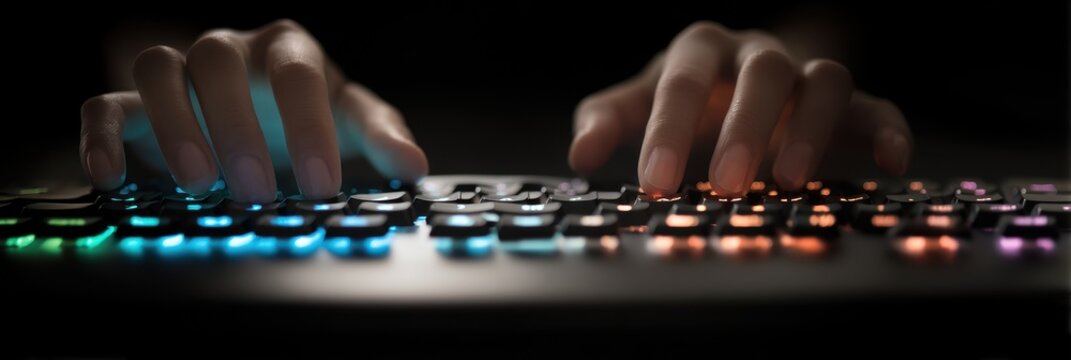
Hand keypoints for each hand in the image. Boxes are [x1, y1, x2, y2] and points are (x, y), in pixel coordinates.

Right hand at [80, 19, 427, 201]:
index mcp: (288, 51)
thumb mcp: (350, 123)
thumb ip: (381, 138)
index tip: (320, 184)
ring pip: (158, 68)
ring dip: (173, 124)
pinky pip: (104, 105)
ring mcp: (180, 71)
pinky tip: (114, 179)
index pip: (297, 72)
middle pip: (218, 60)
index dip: (308, 126)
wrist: (258, 111)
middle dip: (237, 126)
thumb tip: (413, 168)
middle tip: (256, 190)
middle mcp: (230, 50)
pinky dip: (101, 138)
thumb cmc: (308, 116)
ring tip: (200, 185)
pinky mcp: (134, 102)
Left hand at [569, 21, 910, 196]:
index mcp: (702, 51)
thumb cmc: (688, 96)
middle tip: (724, 182)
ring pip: (825, 82)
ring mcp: (808, 76)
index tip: (653, 182)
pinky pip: (878, 107)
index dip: (668, 130)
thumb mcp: (642, 103)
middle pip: (763, 72)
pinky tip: (891, 164)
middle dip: (745, 127)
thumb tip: (580, 155)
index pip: (683, 80)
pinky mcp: (849, 105)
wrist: (744, 78)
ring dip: (810, 129)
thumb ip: (609, 120)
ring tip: (789, 183)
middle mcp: (759, 55)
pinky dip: (888, 131)